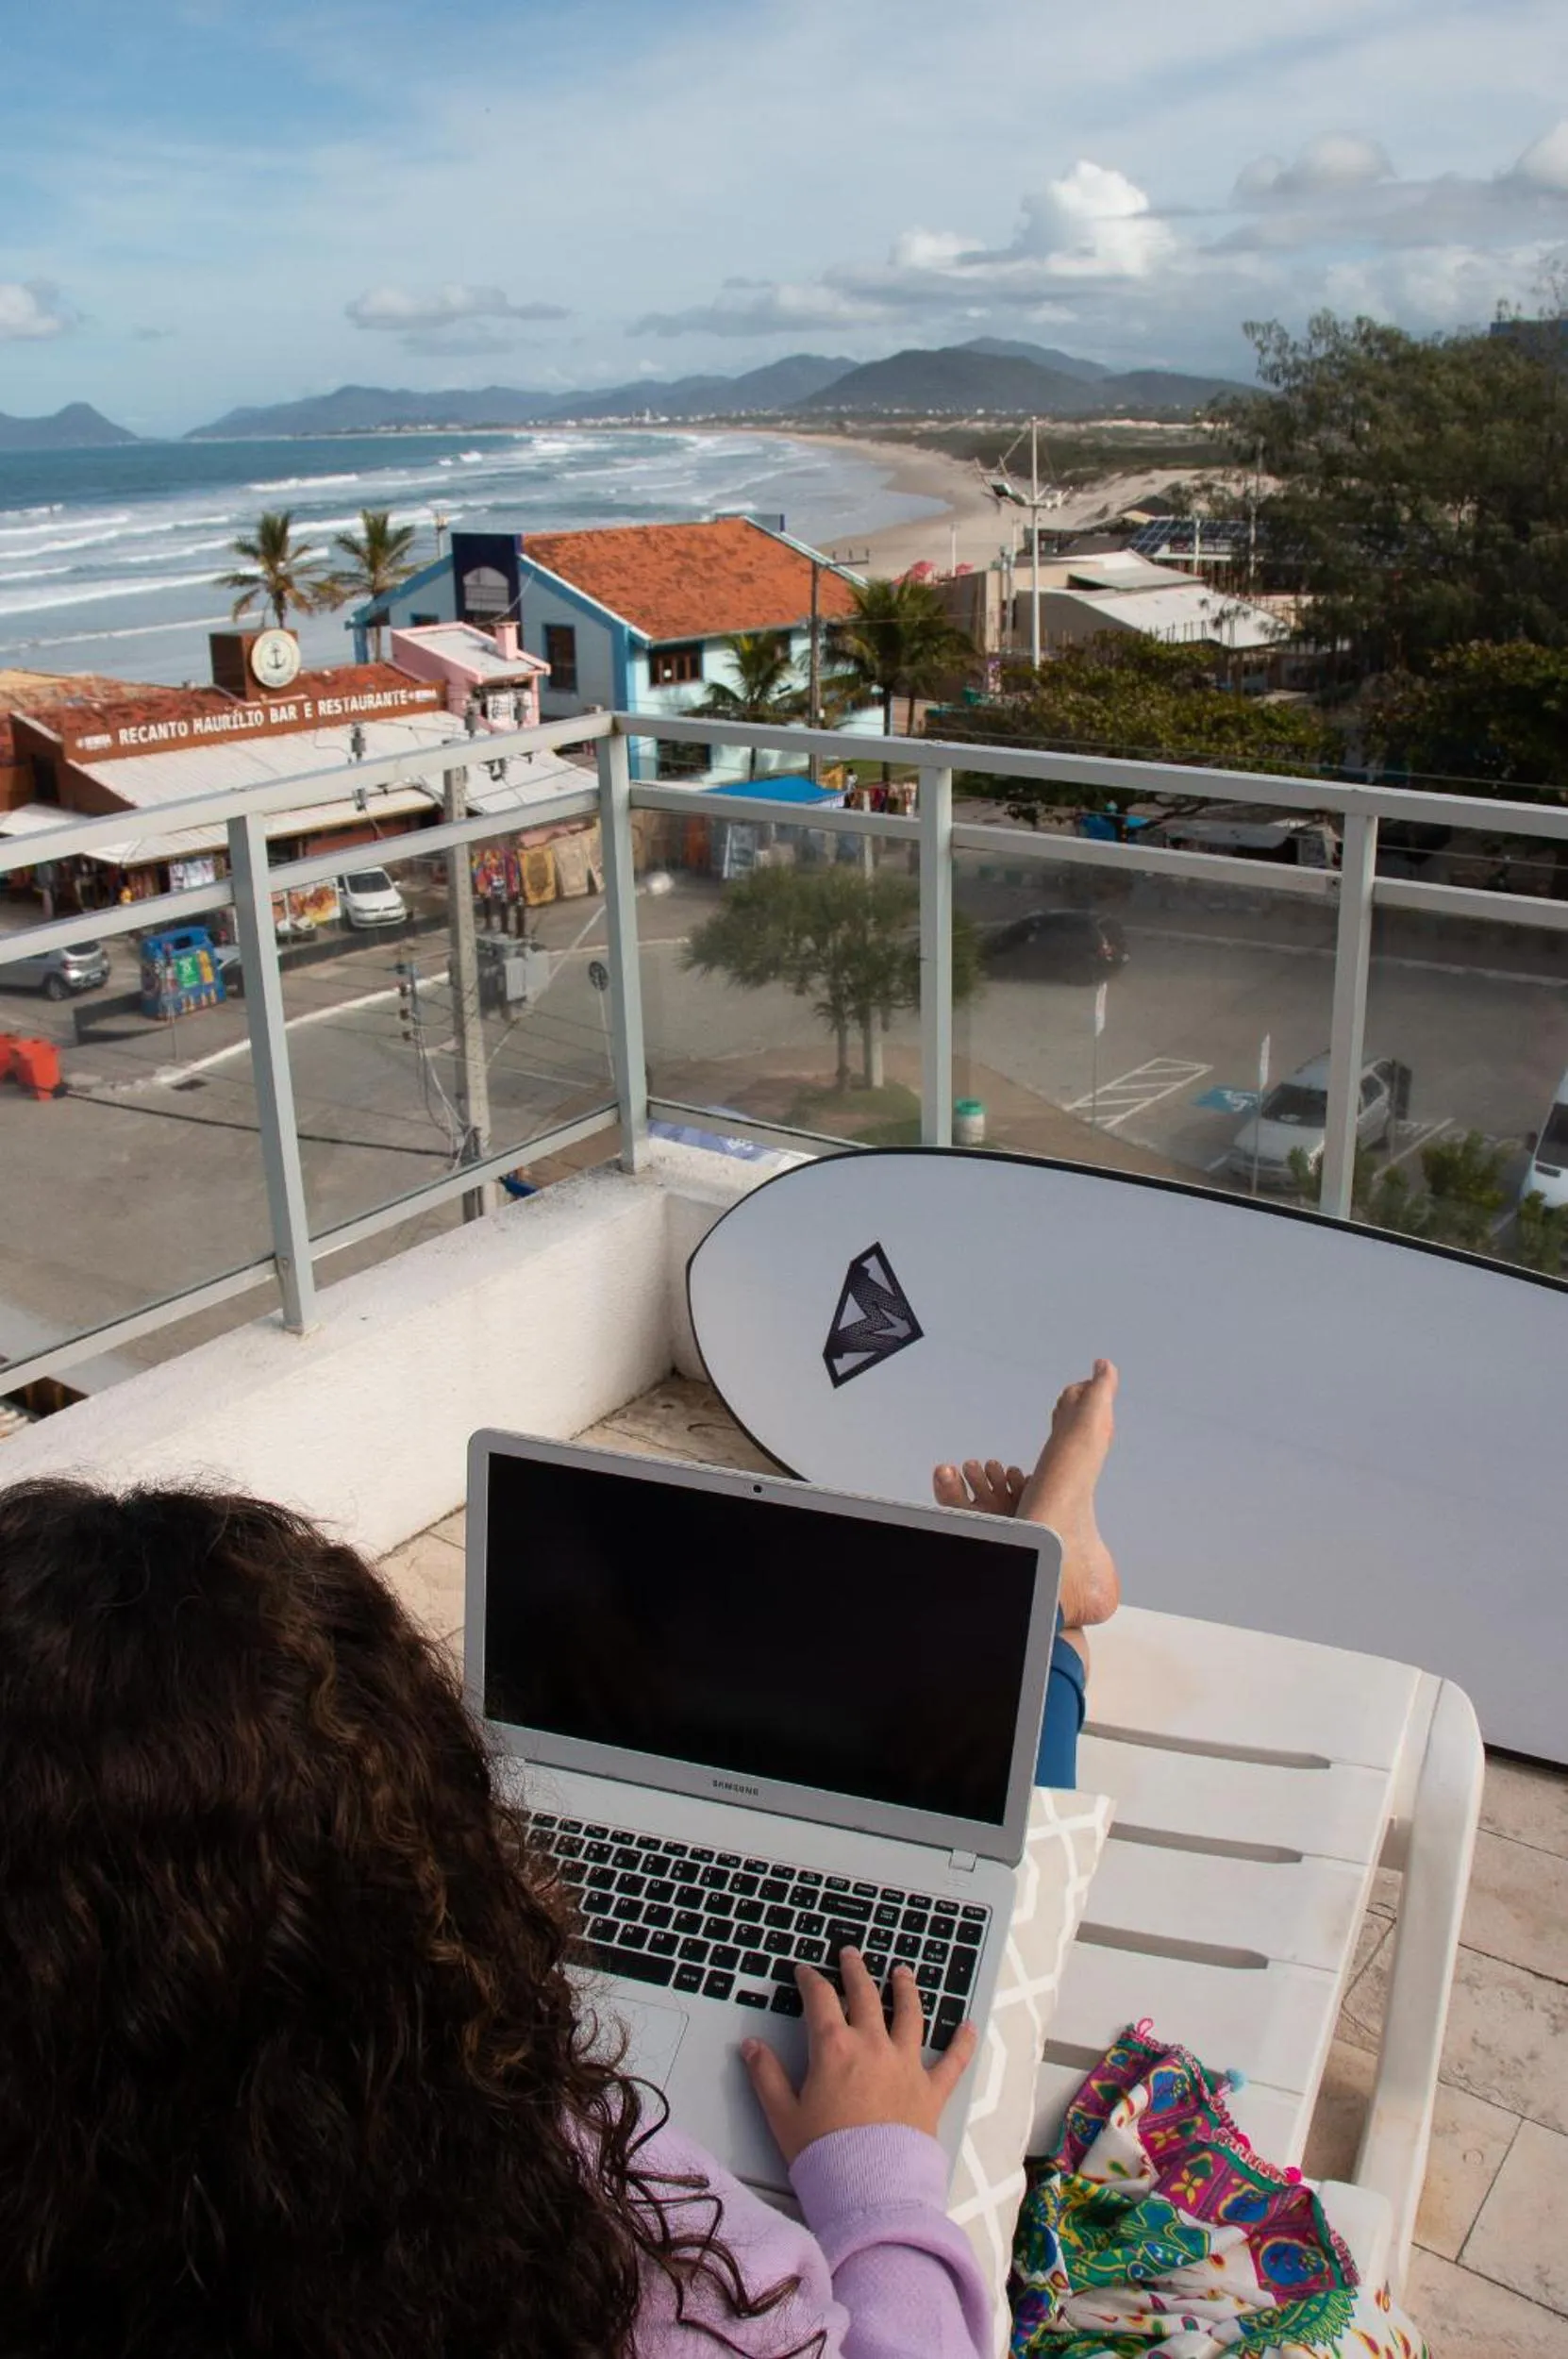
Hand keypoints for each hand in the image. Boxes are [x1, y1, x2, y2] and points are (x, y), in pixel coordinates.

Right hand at [741, 1948, 978, 2167]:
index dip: (812, 1980)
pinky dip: (962, 2042)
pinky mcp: (931, 2091)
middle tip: (851, 1954)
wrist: (870, 2190)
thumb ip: (765, 2075)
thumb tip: (750, 2046)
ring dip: (906, 1989)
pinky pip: (953, 2061)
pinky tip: (969, 2025)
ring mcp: (906, 2065)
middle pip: (865, 1995)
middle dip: (856, 1970)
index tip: (806, 1971)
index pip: (821, 1999)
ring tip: (903, 1973)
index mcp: (834, 2048)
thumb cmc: (823, 2156)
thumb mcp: (782, 2115)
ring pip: (910, 2014)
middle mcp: (873, 2046)